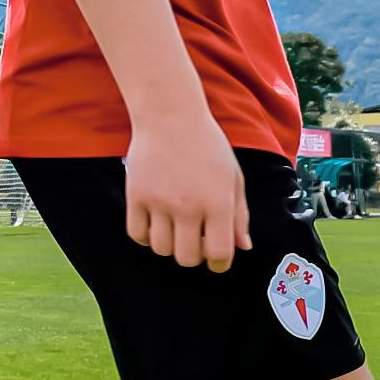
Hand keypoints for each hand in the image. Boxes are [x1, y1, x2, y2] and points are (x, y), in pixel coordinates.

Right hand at [123, 109, 252, 270]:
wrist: (170, 116)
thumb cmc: (207, 145)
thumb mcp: (233, 177)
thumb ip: (239, 214)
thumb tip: (243, 247)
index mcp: (218, 202)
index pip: (218, 253)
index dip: (219, 264)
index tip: (216, 262)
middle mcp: (188, 206)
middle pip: (187, 258)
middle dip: (193, 256)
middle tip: (194, 242)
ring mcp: (159, 202)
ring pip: (161, 249)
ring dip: (170, 245)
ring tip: (174, 230)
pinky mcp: (136, 196)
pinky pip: (137, 234)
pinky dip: (146, 237)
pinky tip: (155, 224)